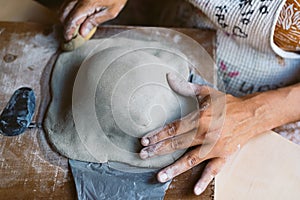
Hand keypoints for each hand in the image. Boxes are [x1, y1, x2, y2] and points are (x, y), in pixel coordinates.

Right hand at [60, 0, 126, 40]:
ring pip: (63, 7)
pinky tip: (77, 16)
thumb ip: (95, 22)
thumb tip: (83, 33)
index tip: (68, 38)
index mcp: (87, 3)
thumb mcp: (111, 12)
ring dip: (66, 18)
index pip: (72, 20)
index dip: (68, 31)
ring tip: (75, 27)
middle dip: (66, 25)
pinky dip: (69, 10)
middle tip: (71, 34)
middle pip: (63, 13)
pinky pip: (68, 2)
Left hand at [139, 73, 267, 194]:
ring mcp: (214, 147)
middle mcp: (205, 134)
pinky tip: (195, 190)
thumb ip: (185, 86)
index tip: (145, 141)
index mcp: (200, 118)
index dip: (158, 135)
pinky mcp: (224, 155)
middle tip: (143, 156)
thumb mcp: (206, 92)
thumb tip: (168, 77)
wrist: (252, 114)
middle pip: (177, 144)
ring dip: (174, 168)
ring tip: (159, 176)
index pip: (173, 128)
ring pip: (191, 160)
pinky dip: (205, 180)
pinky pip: (213, 170)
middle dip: (159, 150)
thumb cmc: (227, 103)